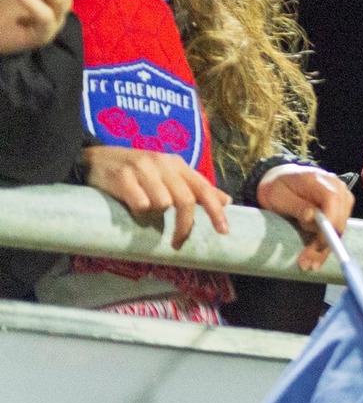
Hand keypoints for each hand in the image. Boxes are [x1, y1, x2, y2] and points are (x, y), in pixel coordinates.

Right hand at [82, 145, 230, 249]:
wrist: (95, 159)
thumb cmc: (136, 171)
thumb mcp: (167, 174)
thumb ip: (193, 187)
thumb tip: (226, 200)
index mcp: (177, 164)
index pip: (203, 188)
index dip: (215, 211)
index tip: (223, 231)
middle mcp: (162, 163)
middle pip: (185, 201)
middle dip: (184, 226)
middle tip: (177, 243)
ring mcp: (142, 168)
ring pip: (162, 203)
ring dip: (154, 214)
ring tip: (142, 208)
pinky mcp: (122, 177)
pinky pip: (140, 204)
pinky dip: (137, 210)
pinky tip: (129, 205)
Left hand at [255, 164, 355, 270]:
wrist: (281, 179)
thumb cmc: (277, 187)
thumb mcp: (278, 196)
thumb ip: (296, 205)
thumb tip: (311, 216)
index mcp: (318, 180)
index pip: (332, 200)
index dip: (329, 222)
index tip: (319, 242)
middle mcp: (336, 186)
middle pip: (339, 216)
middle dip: (325, 242)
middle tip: (308, 262)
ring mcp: (341, 195)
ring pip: (340, 225)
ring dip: (326, 247)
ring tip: (310, 263)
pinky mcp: (342, 206)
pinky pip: (338, 227)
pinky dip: (327, 243)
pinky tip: (316, 256)